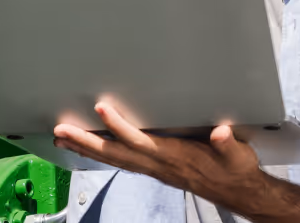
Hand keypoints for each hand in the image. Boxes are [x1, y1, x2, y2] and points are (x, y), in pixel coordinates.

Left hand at [54, 103, 277, 215]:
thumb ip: (228, 144)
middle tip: (61, 131)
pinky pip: (121, 161)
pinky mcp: (153, 169)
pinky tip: (87, 148)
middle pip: (115, 153)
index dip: (119, 126)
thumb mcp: (237, 155)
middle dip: (86, 142)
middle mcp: (158, 164)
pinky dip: (100, 154)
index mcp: (174, 156)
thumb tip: (222, 133)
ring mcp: (153, 168)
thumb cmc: (235, 170)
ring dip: (86, 149)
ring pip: (113, 159)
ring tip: (61, 139)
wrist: (238, 191)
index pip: (140, 140)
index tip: (101, 109)